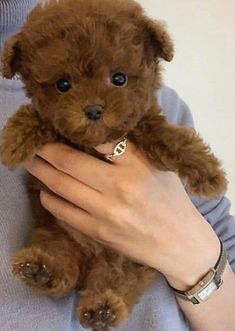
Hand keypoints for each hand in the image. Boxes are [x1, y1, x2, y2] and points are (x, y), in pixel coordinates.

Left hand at [25, 141, 219, 290]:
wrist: (180, 243)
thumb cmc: (172, 200)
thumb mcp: (159, 167)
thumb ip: (132, 151)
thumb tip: (97, 135)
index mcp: (137, 165)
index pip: (96, 139)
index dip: (71, 131)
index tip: (59, 127)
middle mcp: (119, 186)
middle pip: (69, 162)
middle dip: (45, 150)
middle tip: (34, 144)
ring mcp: (106, 212)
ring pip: (61, 186)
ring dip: (41, 172)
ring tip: (32, 163)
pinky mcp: (98, 233)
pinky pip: (64, 213)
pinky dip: (49, 200)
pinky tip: (45, 192)